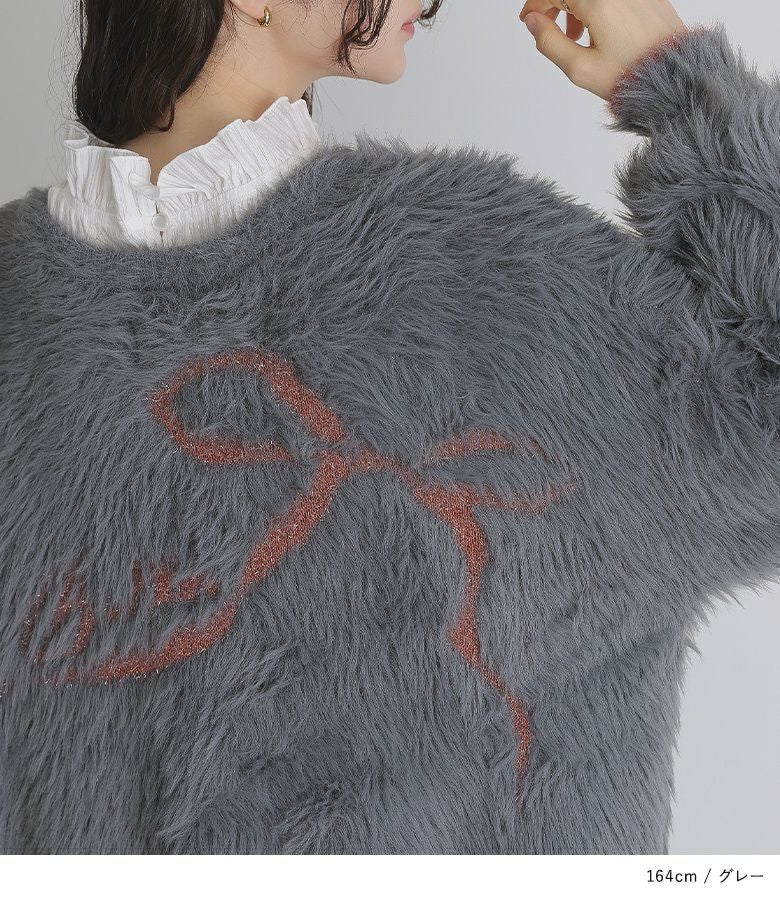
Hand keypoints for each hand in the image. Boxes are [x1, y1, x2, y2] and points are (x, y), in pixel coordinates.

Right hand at [518, 0, 687, 99]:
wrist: (672, 78)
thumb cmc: (629, 77)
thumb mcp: (580, 68)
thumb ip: (549, 42)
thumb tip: (532, 22)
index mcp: (599, 2)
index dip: (535, 4)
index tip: (528, 19)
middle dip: (555, 4)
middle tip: (549, 28)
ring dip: (576, 5)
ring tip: (576, 38)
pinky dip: (597, 5)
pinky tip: (599, 30)